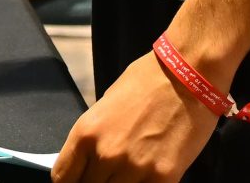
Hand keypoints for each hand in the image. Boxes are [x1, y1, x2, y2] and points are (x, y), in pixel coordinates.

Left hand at [52, 51, 217, 182]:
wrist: (187, 76)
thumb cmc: (145, 83)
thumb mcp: (105, 106)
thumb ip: (95, 137)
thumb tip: (89, 161)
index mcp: (85, 133)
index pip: (63, 177)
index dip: (69, 182)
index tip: (78, 180)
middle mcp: (106, 154)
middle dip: (95, 182)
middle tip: (107, 175)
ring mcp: (135, 168)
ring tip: (129, 174)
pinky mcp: (163, 178)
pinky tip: (147, 178)